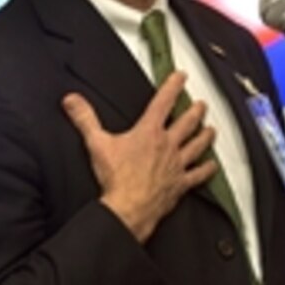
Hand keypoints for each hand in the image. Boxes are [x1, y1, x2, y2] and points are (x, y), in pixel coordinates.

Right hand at [61, 71, 217, 241]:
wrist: (128, 208)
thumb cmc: (116, 178)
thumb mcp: (96, 143)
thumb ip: (85, 119)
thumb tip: (72, 100)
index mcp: (149, 132)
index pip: (163, 102)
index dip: (173, 86)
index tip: (181, 76)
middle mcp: (167, 145)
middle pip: (186, 122)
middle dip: (195, 111)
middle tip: (201, 104)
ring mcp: (176, 164)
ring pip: (197, 145)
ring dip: (205, 136)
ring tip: (211, 129)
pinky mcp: (180, 184)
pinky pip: (198, 175)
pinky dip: (207, 170)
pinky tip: (213, 166)